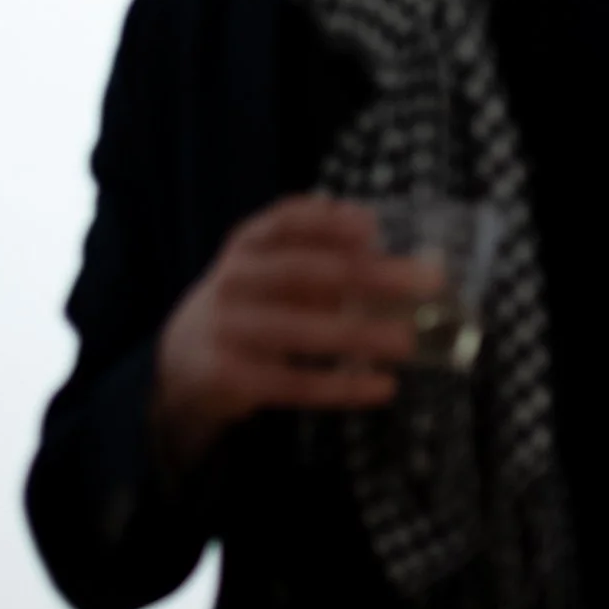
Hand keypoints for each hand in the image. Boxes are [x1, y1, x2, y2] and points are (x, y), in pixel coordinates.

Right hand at [152, 194, 426, 473]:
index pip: (284, 221)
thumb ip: (320, 261)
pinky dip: (343, 386)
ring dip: (360, 335)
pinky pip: (297, 382)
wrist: (182, 361)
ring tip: (407, 342)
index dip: (329, 222)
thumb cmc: (249, 307)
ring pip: (302, 330)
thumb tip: (399, 266)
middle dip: (370, 275)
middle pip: (305, 272)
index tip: (373, 227)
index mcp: (246, 246)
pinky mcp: (233, 376)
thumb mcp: (269, 272)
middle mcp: (233, 281)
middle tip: (426, 282)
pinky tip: (382, 386)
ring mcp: (230, 329)